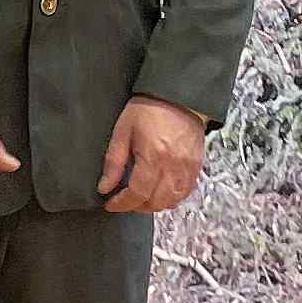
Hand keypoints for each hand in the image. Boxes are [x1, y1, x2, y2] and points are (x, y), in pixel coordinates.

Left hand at [99, 95, 206, 214]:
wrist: (178, 96)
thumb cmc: (149, 109)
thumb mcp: (123, 131)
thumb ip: (114, 162)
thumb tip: (105, 187)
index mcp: (154, 156)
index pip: (137, 194)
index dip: (121, 203)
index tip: (111, 203)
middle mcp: (173, 166)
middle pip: (155, 202)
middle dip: (136, 206)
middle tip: (123, 200)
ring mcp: (188, 168)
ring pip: (172, 202)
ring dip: (154, 205)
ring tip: (140, 197)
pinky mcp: (196, 166)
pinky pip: (185, 193)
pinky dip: (171, 198)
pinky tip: (160, 191)